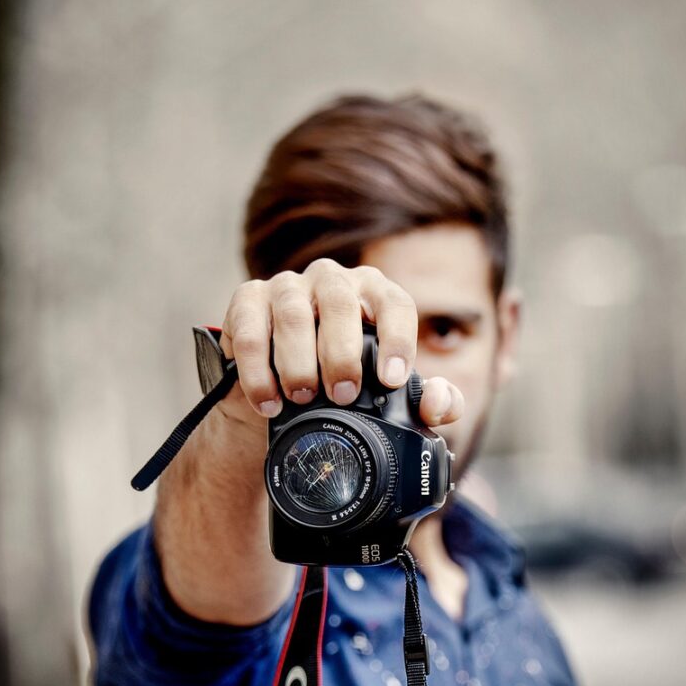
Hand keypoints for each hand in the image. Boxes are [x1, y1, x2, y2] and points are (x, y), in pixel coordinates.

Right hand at [220, 259, 464, 428]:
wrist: (279, 396)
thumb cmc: (342, 385)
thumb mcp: (384, 396)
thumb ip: (426, 402)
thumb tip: (439, 404)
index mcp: (373, 294)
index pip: (394, 303)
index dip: (396, 338)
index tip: (391, 379)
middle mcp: (331, 281)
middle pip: (340, 303)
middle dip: (341, 353)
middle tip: (341, 394)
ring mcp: (286, 287)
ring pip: (292, 315)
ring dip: (297, 362)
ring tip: (300, 398)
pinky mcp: (247, 301)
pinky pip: (249, 329)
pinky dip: (256, 369)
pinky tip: (267, 400)